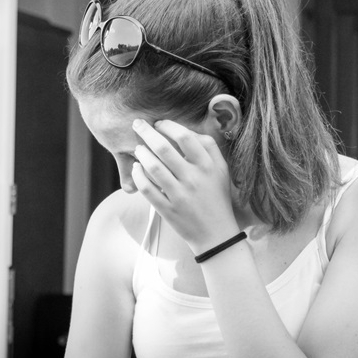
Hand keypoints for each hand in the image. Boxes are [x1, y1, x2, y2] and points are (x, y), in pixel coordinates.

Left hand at [131, 119, 239, 253]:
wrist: (216, 234)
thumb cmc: (217, 196)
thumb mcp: (221, 169)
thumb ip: (208, 147)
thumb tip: (186, 130)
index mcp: (207, 166)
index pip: (185, 137)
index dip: (168, 126)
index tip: (159, 123)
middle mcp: (193, 179)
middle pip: (164, 148)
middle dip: (146, 132)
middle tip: (137, 124)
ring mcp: (179, 195)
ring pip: (153, 167)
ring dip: (141, 153)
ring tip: (138, 148)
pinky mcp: (168, 210)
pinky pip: (147, 189)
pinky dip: (138, 175)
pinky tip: (136, 168)